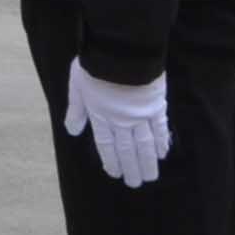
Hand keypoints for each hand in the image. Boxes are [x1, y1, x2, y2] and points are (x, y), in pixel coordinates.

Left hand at [63, 62, 169, 188]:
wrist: (121, 51)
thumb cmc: (95, 65)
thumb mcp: (77, 85)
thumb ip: (76, 109)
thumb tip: (72, 132)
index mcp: (100, 115)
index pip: (106, 144)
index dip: (111, 160)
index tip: (115, 174)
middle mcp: (121, 120)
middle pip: (127, 149)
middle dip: (131, 168)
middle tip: (135, 183)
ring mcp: (140, 114)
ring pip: (144, 144)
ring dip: (147, 162)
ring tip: (150, 177)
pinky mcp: (156, 105)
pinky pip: (160, 128)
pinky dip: (161, 141)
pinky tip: (162, 153)